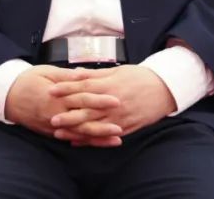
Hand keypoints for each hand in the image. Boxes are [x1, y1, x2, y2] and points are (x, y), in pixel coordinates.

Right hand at [5, 65, 121, 141]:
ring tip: (116, 138)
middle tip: (122, 125)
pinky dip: (85, 142)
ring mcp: (53, 126)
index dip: (100, 100)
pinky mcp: (50, 132)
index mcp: (56, 97)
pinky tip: (98, 143)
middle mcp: (55, 114)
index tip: (116, 100)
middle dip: (103, 124)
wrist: (7, 96)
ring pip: (78, 134)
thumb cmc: (28, 80)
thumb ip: (67, 76)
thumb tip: (85, 74)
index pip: (82, 99)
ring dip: (98, 137)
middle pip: (83, 120)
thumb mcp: (47, 72)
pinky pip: (70, 139)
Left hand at [49, 65, 175, 145]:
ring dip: (75, 130)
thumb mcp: (117, 71)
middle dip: (67, 114)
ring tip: (58, 133)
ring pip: (93, 126)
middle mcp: (112, 103)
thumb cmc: (139, 77)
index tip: (51, 90)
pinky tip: (77, 142)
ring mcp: (118, 117)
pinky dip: (90, 140)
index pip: (83, 87)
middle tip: (50, 117)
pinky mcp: (124, 128)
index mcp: (109, 85)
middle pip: (85, 109)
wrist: (163, 90)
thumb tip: (75, 72)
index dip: (66, 89)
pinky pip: (104, 136)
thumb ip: (95, 74)